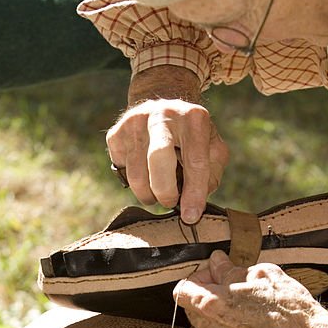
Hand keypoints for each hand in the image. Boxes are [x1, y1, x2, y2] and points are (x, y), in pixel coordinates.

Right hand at [107, 98, 228, 223]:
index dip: (193, 192)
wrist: (163, 110)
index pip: (195, 161)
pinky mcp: (115, 134)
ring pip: (137, 173)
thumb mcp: (212, 150)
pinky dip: (135, 182)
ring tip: (158, 192)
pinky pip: (122, 172)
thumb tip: (192, 206)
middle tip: (170, 203)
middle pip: (158, 158)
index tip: (190, 216)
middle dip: (165, 190)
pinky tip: (145, 173)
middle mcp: (162, 115)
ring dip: (148, 194)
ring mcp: (135, 122)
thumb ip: (211, 176)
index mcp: (194, 118)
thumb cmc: (192, 138)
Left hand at [173, 251, 327, 327]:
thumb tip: (218, 262)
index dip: (198, 276)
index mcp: (211, 306)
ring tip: (248, 303)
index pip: (182, 289)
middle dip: (208, 293)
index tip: (215, 271)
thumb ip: (232, 269)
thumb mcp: (262, 276)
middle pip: (192, 308)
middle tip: (233, 284)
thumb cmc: (291, 312)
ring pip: (208, 324)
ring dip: (220, 311)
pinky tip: (253, 322)